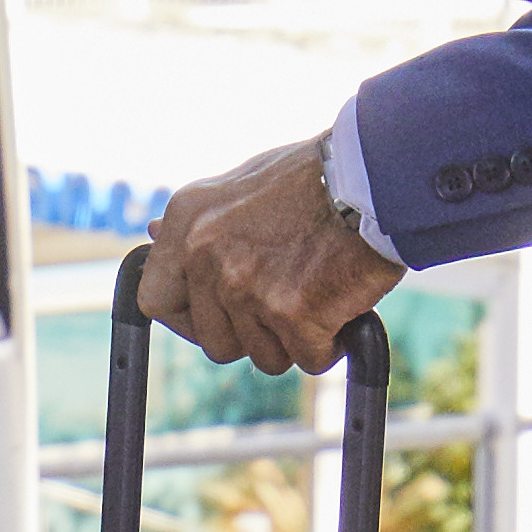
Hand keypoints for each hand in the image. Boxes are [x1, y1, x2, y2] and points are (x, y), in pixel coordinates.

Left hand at [137, 128, 405, 378]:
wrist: (375, 173)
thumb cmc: (316, 177)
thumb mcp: (240, 185)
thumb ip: (202, 223)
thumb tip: (155, 238)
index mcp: (189, 222)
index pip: (156, 301)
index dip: (189, 321)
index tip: (218, 318)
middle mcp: (207, 256)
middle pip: (216, 343)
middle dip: (253, 335)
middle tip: (288, 304)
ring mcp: (247, 288)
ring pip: (265, 356)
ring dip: (295, 339)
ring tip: (320, 292)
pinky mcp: (293, 314)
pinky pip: (310, 359)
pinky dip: (332, 343)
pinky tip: (344, 305)